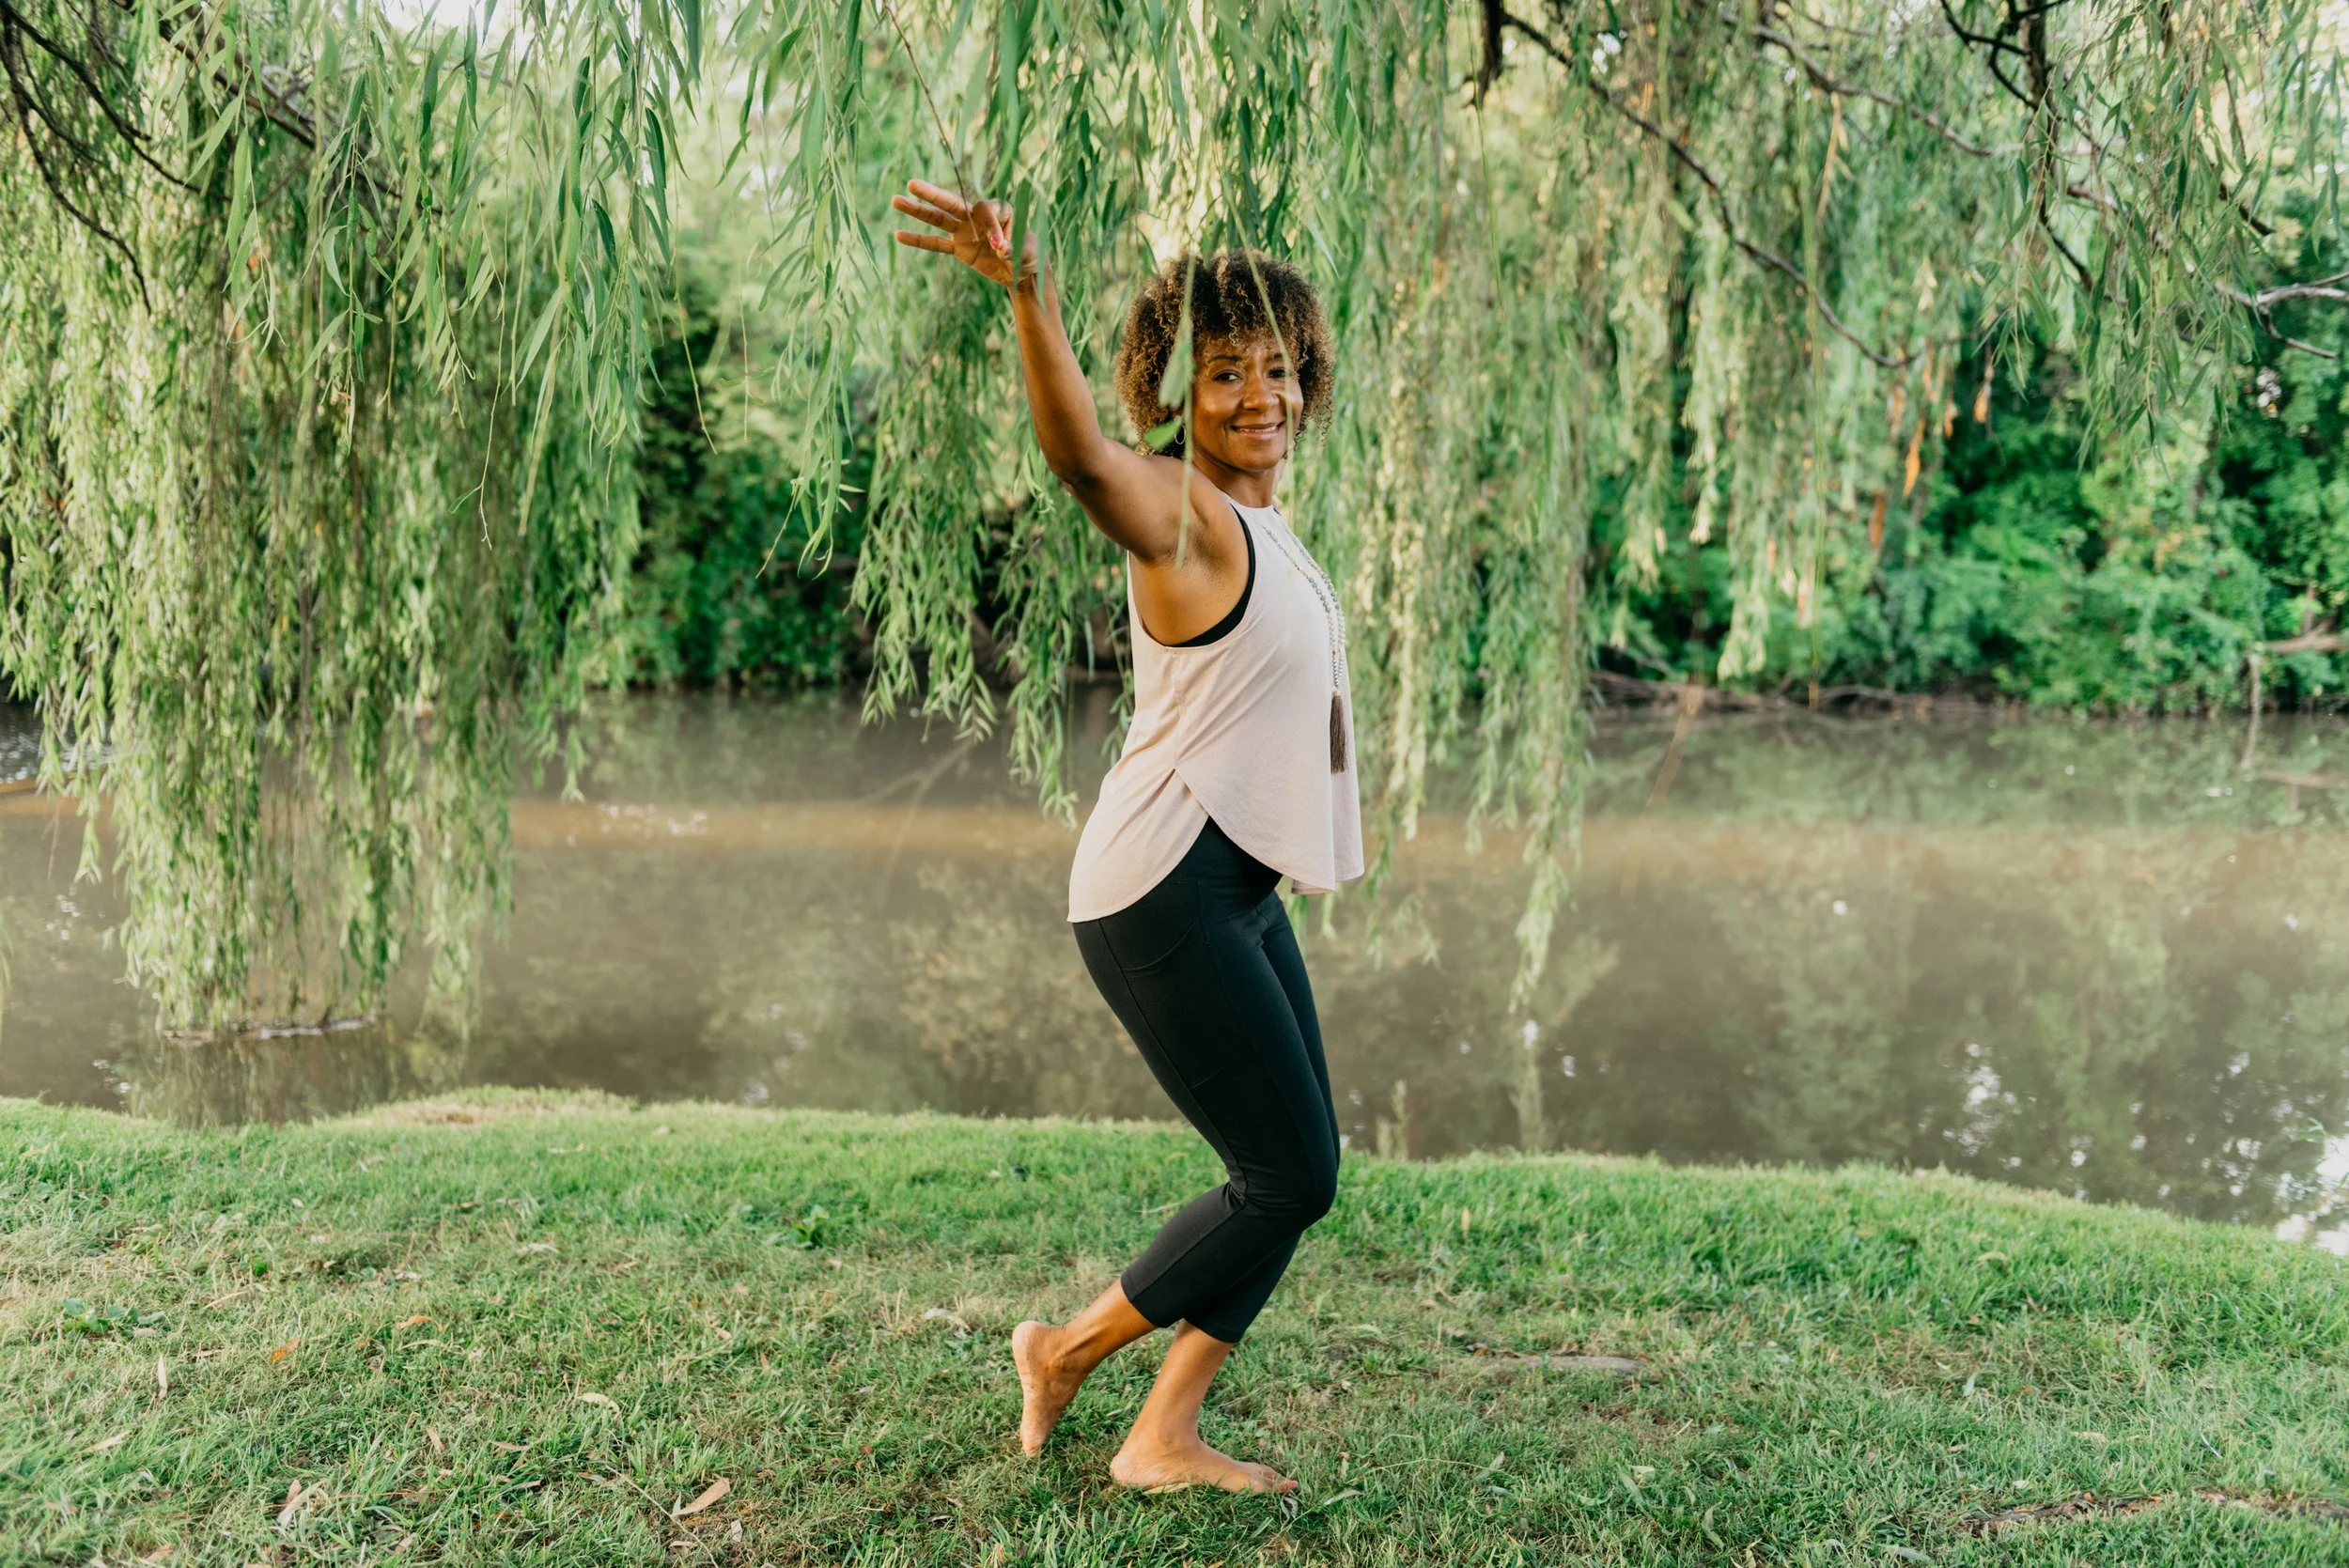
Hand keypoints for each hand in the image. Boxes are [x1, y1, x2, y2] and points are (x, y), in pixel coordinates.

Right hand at [891, 179, 1039, 288]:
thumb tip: (999, 249)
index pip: (985, 211)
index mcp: (998, 209)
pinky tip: (898, 235)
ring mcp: (965, 231)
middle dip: (932, 195)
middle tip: (912, 184)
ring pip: (938, 219)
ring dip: (918, 211)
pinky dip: (919, 241)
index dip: (992, 228)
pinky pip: (936, 245)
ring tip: (896, 200)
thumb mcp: (1027, 249)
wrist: (1023, 270)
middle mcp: (977, 216)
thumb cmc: (1029, 252)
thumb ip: (1014, 245)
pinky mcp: (959, 248)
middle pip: (951, 202)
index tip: (1002, 248)